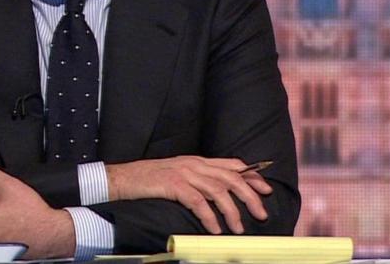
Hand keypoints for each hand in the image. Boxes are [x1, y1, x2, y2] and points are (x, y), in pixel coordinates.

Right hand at [106, 156, 271, 233]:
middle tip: (261, 213)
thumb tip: (220, 194)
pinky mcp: (174, 184)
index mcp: (197, 161)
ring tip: (238, 227)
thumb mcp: (178, 174)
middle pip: (231, 177)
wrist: (124, 178)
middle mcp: (194, 164)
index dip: (252, 176)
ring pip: (218, 190)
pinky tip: (215, 228)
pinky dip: (210, 216)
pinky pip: (198, 201)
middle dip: (250, 196)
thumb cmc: (150, 180)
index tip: (266, 190)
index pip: (232, 164)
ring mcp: (184, 173)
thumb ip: (198, 179)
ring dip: (232, 211)